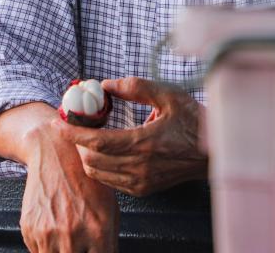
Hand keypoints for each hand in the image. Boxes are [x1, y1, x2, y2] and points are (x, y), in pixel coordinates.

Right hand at [20, 125, 118, 252]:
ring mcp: (48, 233)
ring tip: (67, 239)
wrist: (56, 154)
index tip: (95, 252)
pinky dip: (46, 246)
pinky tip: (53, 229)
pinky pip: (37, 251)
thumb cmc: (85, 179)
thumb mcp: (110, 207)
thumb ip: (110, 239)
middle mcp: (72, 235)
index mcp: (97, 231)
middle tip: (79, 247)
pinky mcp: (30, 229)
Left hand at [57, 77, 206, 196]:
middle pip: (92, 159)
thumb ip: (135, 87)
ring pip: (98, 173)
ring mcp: (141, 182)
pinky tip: (104, 151)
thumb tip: (105, 84)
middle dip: (78, 142)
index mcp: (145, 143)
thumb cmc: (194, 121)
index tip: (59, 122)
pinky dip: (100, 167)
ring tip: (88, 136)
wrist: (215, 153)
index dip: (74, 133)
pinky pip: (110, 181)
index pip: (98, 141)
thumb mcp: (168, 95)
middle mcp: (140, 167)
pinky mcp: (144, 189)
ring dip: (87, 155)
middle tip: (74, 124)